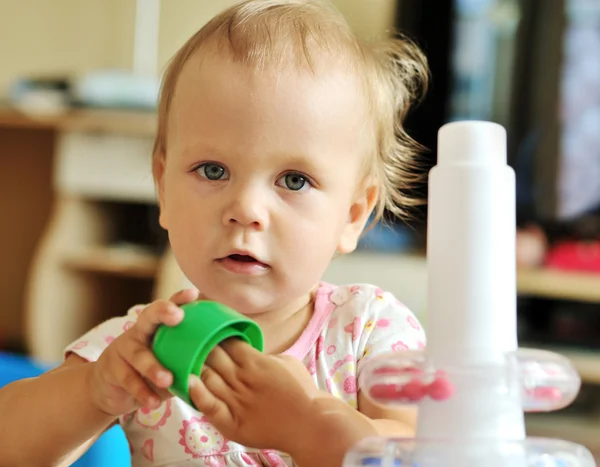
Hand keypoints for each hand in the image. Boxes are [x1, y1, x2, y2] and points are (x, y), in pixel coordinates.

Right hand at [89, 288, 199, 416]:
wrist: (111, 389)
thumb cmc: (150, 370)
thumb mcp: (169, 360)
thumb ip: (189, 357)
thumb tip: (223, 357)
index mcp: (157, 327)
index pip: (170, 307)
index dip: (180, 298)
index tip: (194, 294)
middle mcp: (140, 332)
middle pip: (149, 316)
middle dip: (163, 312)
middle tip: (178, 316)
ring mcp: (124, 349)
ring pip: (139, 355)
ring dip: (154, 367)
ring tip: (167, 379)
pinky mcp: (112, 369)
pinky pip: (129, 380)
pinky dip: (143, 392)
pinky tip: (152, 403)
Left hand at [189, 339, 318, 452]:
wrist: (310, 424)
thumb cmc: (302, 392)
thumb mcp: (287, 362)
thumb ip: (265, 356)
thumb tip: (251, 352)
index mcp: (255, 362)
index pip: (228, 343)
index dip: (216, 336)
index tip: (210, 334)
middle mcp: (243, 379)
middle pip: (213, 357)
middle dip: (202, 348)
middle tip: (194, 345)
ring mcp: (236, 401)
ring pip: (208, 378)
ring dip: (196, 367)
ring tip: (187, 361)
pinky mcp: (232, 423)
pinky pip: (210, 406)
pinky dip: (197, 393)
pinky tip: (188, 382)